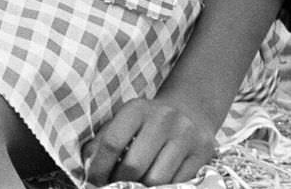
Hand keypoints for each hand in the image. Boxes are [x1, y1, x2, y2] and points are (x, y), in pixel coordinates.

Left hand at [85, 96, 217, 186]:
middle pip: (134, 165)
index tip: (93, 180)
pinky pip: (179, 183)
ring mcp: (185, 136)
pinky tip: (154, 186)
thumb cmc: (149, 120)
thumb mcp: (126, 120)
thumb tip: (87, 163)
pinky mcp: (203, 153)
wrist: (191, 111)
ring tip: (133, 187)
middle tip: (114, 187)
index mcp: (137, 109)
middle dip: (120, 182)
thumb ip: (105, 139)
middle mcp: (163, 120)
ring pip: (158, 179)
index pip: (112, 142)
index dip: (99, 167)